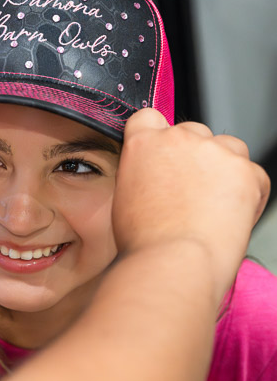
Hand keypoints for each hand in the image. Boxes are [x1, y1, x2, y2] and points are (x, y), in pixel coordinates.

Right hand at [112, 109, 269, 295]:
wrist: (172, 262)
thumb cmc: (145, 242)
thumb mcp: (126, 198)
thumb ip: (142, 174)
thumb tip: (156, 178)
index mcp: (143, 143)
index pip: (149, 118)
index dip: (158, 135)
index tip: (164, 153)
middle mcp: (179, 139)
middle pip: (193, 133)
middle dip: (194, 157)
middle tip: (190, 192)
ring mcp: (215, 152)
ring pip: (227, 148)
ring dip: (223, 169)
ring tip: (213, 205)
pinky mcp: (246, 171)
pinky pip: (254, 175)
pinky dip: (249, 194)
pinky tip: (229, 218)